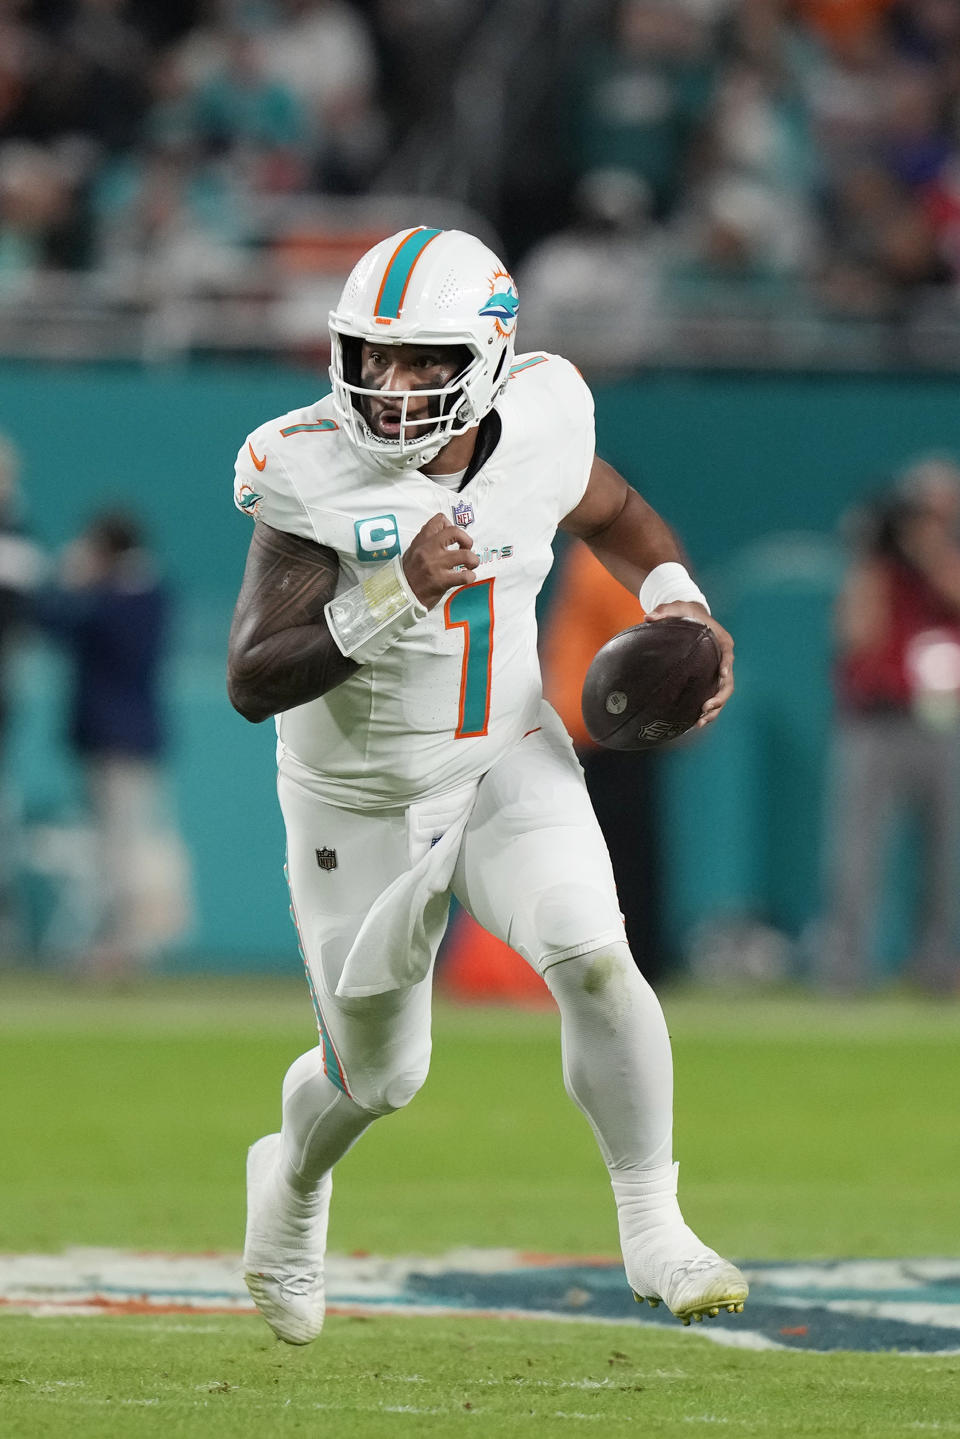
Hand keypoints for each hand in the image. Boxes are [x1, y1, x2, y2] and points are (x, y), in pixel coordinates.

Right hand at [402, 512, 478, 608]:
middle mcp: (428, 550)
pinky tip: (466, 578)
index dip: (451, 526)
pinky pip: (464, 576)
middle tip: (466, 548)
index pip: (440, 520)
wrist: (401, 594)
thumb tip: (444, 532)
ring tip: (470, 565)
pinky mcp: (441, 581)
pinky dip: (470, 577)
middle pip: (455, 532)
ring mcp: (435, 565)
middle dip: (467, 540)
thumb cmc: (409, 574)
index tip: (453, 537)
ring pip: (466, 555)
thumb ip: (427, 540)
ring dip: (473, 560)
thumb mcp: (413, 550)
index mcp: (422, 541)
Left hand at [645, 601, 733, 726]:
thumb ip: (664, 611)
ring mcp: (718, 670)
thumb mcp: (675, 607)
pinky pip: (712, 695)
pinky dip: (706, 709)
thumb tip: (647, 618)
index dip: (727, 666)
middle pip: (728, 682)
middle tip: (705, 709)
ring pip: (722, 693)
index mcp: (721, 641)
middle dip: (720, 698)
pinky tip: (693, 722)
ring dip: (714, 710)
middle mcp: (724, 658)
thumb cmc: (686, 612)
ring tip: (699, 723)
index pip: (728, 654)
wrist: (691, 616)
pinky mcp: (710, 678)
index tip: (723, 676)